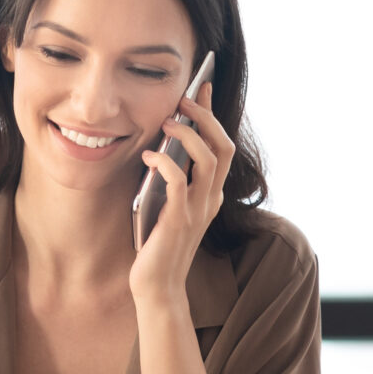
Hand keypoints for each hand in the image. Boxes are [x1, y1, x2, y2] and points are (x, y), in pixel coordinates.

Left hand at [129, 75, 235, 309]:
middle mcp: (210, 199)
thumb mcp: (169, 204)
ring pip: (208, 159)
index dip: (213, 115)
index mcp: (211, 194)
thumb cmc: (157, 244)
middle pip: (223, 147)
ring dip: (189, 134)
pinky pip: (177, 181)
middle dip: (206, 117)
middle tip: (184, 98)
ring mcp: (197, 210)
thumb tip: (160, 141)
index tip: (202, 87)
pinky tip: (149, 155)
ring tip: (167, 121)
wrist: (158, 286)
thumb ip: (172, 178)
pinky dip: (165, 162)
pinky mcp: (178, 220)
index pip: (223, 146)